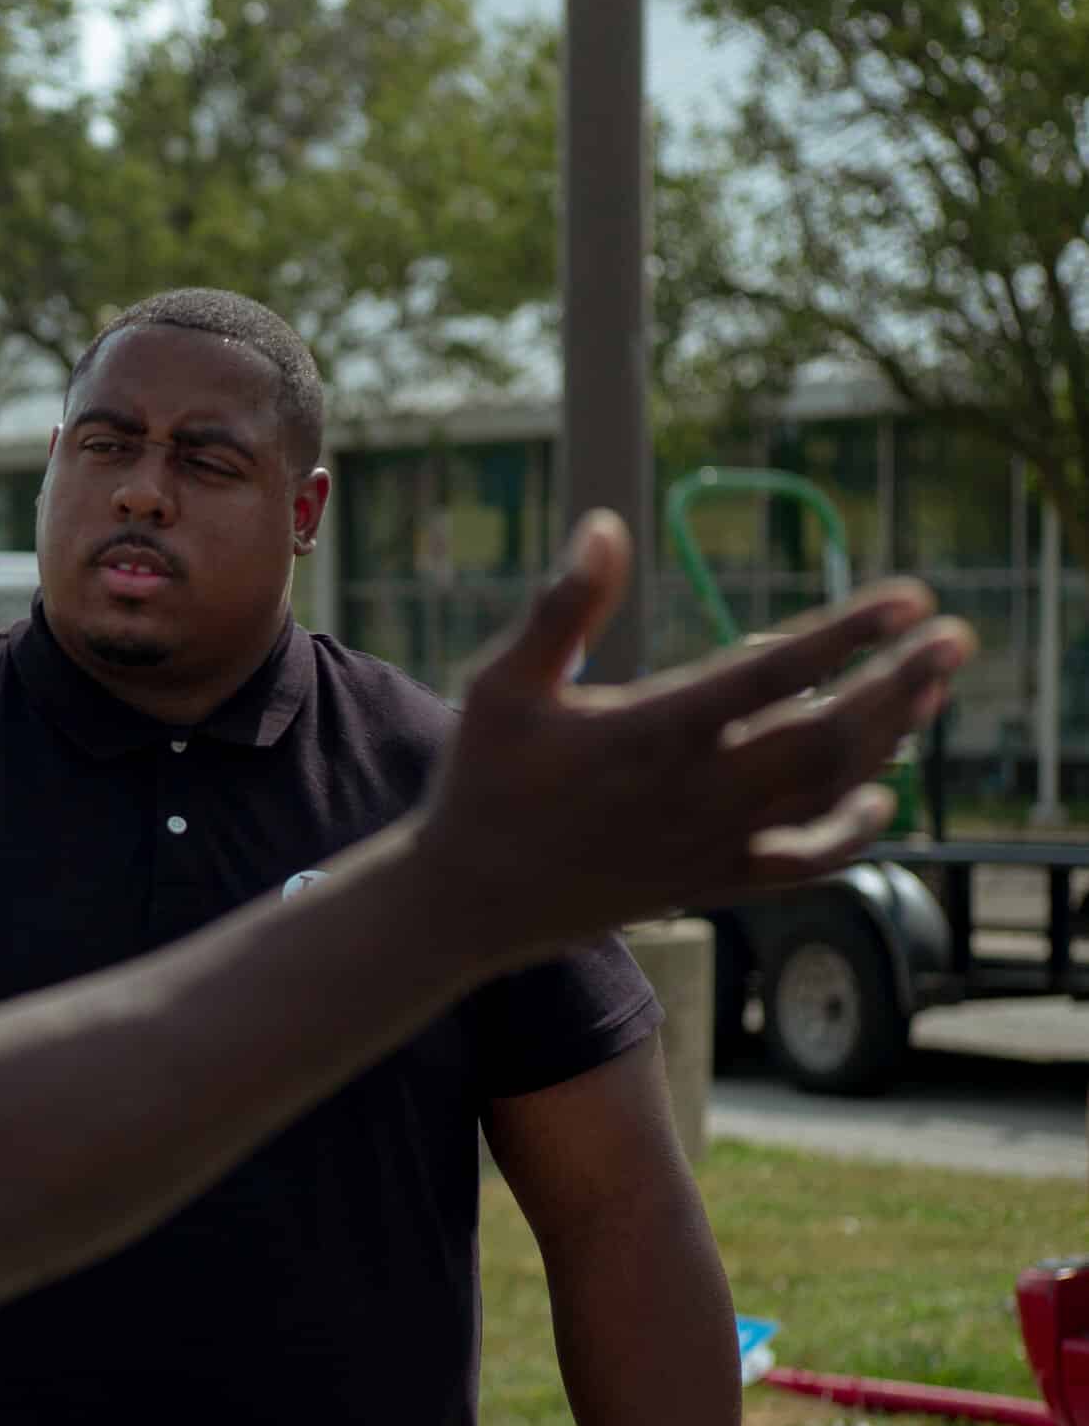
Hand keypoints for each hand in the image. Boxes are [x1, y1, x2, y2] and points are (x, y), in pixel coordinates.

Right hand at [420, 510, 973, 958]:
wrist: (469, 900)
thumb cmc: (483, 782)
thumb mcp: (501, 684)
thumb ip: (560, 608)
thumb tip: (604, 525)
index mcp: (647, 733)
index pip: (771, 674)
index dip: (849, 633)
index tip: (909, 596)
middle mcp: (692, 792)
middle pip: (828, 735)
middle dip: (901, 684)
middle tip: (956, 638)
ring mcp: (708, 843)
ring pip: (827, 790)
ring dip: (889, 737)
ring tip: (929, 688)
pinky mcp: (710, 883)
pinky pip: (805, 861)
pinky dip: (854, 829)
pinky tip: (883, 797)